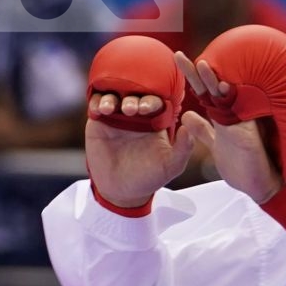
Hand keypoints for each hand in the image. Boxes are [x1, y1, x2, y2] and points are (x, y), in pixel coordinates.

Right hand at [86, 90, 194, 206]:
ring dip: (112, 97)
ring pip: (115, 95)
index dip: (152, 99)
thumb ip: (184, 148)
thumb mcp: (171, 165)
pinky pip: (96, 104)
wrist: (122, 191)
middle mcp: (137, 113)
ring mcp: (117, 115)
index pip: (157, 100)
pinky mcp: (99, 121)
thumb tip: (189, 127)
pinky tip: (99, 109)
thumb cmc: (150, 177)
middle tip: (130, 109)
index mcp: (157, 119)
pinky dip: (96, 102)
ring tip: (111, 108)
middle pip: (135, 94)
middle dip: (133, 97)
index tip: (148, 107)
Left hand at [175, 52, 281, 202]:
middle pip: (212, 90)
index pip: (204, 93)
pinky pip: (241, 118)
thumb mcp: (215, 145)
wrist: (259, 186)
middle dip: (196, 73)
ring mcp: (242, 125)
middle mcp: (232, 116)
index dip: (191, 78)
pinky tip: (225, 88)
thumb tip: (186, 115)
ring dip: (214, 82)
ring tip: (202, 65)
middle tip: (179, 57)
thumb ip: (202, 130)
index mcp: (222, 117)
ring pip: (227, 98)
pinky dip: (234, 105)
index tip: (177, 60)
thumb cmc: (241, 165)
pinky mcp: (249, 137)